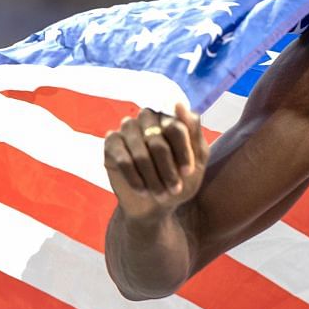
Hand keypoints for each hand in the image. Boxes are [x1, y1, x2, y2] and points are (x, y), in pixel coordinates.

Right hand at [105, 102, 207, 221]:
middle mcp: (147, 118)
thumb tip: (178, 104)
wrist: (156, 203)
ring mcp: (128, 128)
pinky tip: (143, 190)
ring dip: (152, 178)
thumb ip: (194, 133)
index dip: (183, 153)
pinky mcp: (111, 142)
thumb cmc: (179, 180)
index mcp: (170, 118)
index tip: (187, 173)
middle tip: (174, 189)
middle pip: (157, 142)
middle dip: (167, 170)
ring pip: (140, 154)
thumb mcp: (196, 160)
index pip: (176, 128)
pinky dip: (135, 178)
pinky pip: (123, 160)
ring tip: (161, 194)